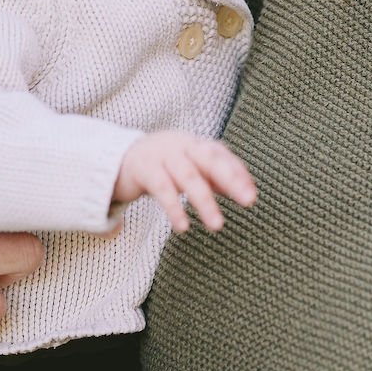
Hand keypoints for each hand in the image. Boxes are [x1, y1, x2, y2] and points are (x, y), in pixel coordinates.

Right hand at [113, 131, 256, 232]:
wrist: (119, 160)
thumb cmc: (164, 166)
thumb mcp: (192, 169)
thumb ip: (217, 178)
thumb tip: (248, 192)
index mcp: (196, 144)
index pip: (222, 155)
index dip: (239, 174)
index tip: (252, 196)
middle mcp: (182, 145)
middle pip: (210, 159)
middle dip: (231, 179)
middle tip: (248, 201)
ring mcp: (162, 154)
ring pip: (188, 177)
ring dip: (204, 202)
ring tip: (217, 226)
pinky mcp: (144, 168)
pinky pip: (162, 189)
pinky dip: (174, 208)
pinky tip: (183, 227)